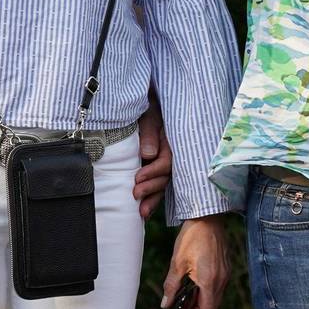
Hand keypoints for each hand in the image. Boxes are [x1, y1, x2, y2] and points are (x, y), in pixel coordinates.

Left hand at [132, 96, 171, 219]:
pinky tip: (145, 211)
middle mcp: (172, 151)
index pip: (167, 160)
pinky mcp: (157, 165)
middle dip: (152, 187)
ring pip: (165, 183)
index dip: (154, 171)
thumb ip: (149, 132)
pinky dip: (153, 197)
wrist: (147, 98)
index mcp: (172, 139)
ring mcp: (165, 159)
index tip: (138, 178)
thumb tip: (148, 154)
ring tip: (141, 211)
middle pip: (167, 175)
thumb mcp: (148, 113)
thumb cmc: (147, 104)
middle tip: (135, 194)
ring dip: (153, 197)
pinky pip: (159, 183)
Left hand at [163, 214, 230, 308]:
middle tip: (184, 302)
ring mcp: (226, 271)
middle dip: (198, 307)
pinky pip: (220, 283)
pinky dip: (210, 287)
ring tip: (189, 289)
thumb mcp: (177, 262)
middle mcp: (221, 278)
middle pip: (213, 304)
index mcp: (209, 280)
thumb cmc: (192, 237)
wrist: (207, 216)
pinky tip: (198, 277)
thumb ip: (171, 286)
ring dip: (204, 297)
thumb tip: (166, 304)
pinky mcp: (227, 264)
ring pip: (217, 294)